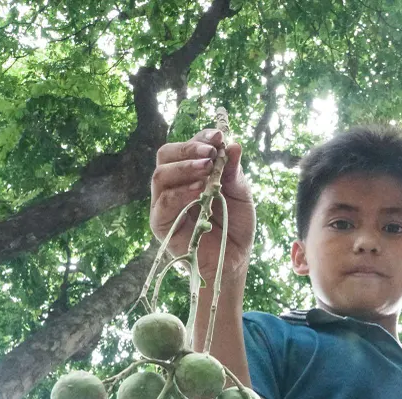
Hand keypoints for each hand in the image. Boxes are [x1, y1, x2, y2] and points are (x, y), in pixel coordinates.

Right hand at [150, 128, 255, 284]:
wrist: (235, 260)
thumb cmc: (236, 227)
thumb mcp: (241, 195)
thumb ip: (233, 172)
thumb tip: (233, 144)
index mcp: (191, 173)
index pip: (187, 147)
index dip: (200, 137)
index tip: (218, 135)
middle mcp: (174, 185)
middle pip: (166, 155)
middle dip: (188, 148)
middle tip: (210, 152)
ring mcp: (165, 204)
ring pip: (160, 175)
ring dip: (183, 167)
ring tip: (206, 168)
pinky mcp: (161, 224)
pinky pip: (163, 202)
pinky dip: (180, 192)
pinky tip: (199, 190)